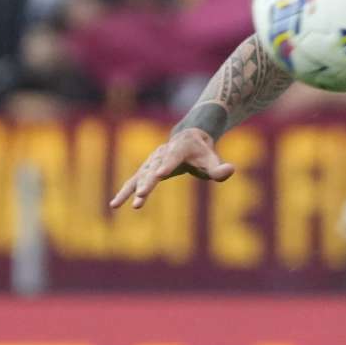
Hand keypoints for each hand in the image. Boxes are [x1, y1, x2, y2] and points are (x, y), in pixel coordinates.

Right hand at [108, 128, 234, 209]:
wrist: (188, 139)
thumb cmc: (202, 153)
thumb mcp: (212, 160)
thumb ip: (219, 168)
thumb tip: (230, 170)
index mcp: (180, 149)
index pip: (173, 158)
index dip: (167, 165)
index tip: (160, 174)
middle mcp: (162, 153)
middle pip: (153, 169)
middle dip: (147, 182)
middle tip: (141, 195)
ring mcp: (151, 161)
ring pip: (139, 175)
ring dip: (130, 190)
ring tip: (119, 204)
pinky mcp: (145, 169)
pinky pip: (133, 180)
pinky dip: (125, 191)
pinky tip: (115, 204)